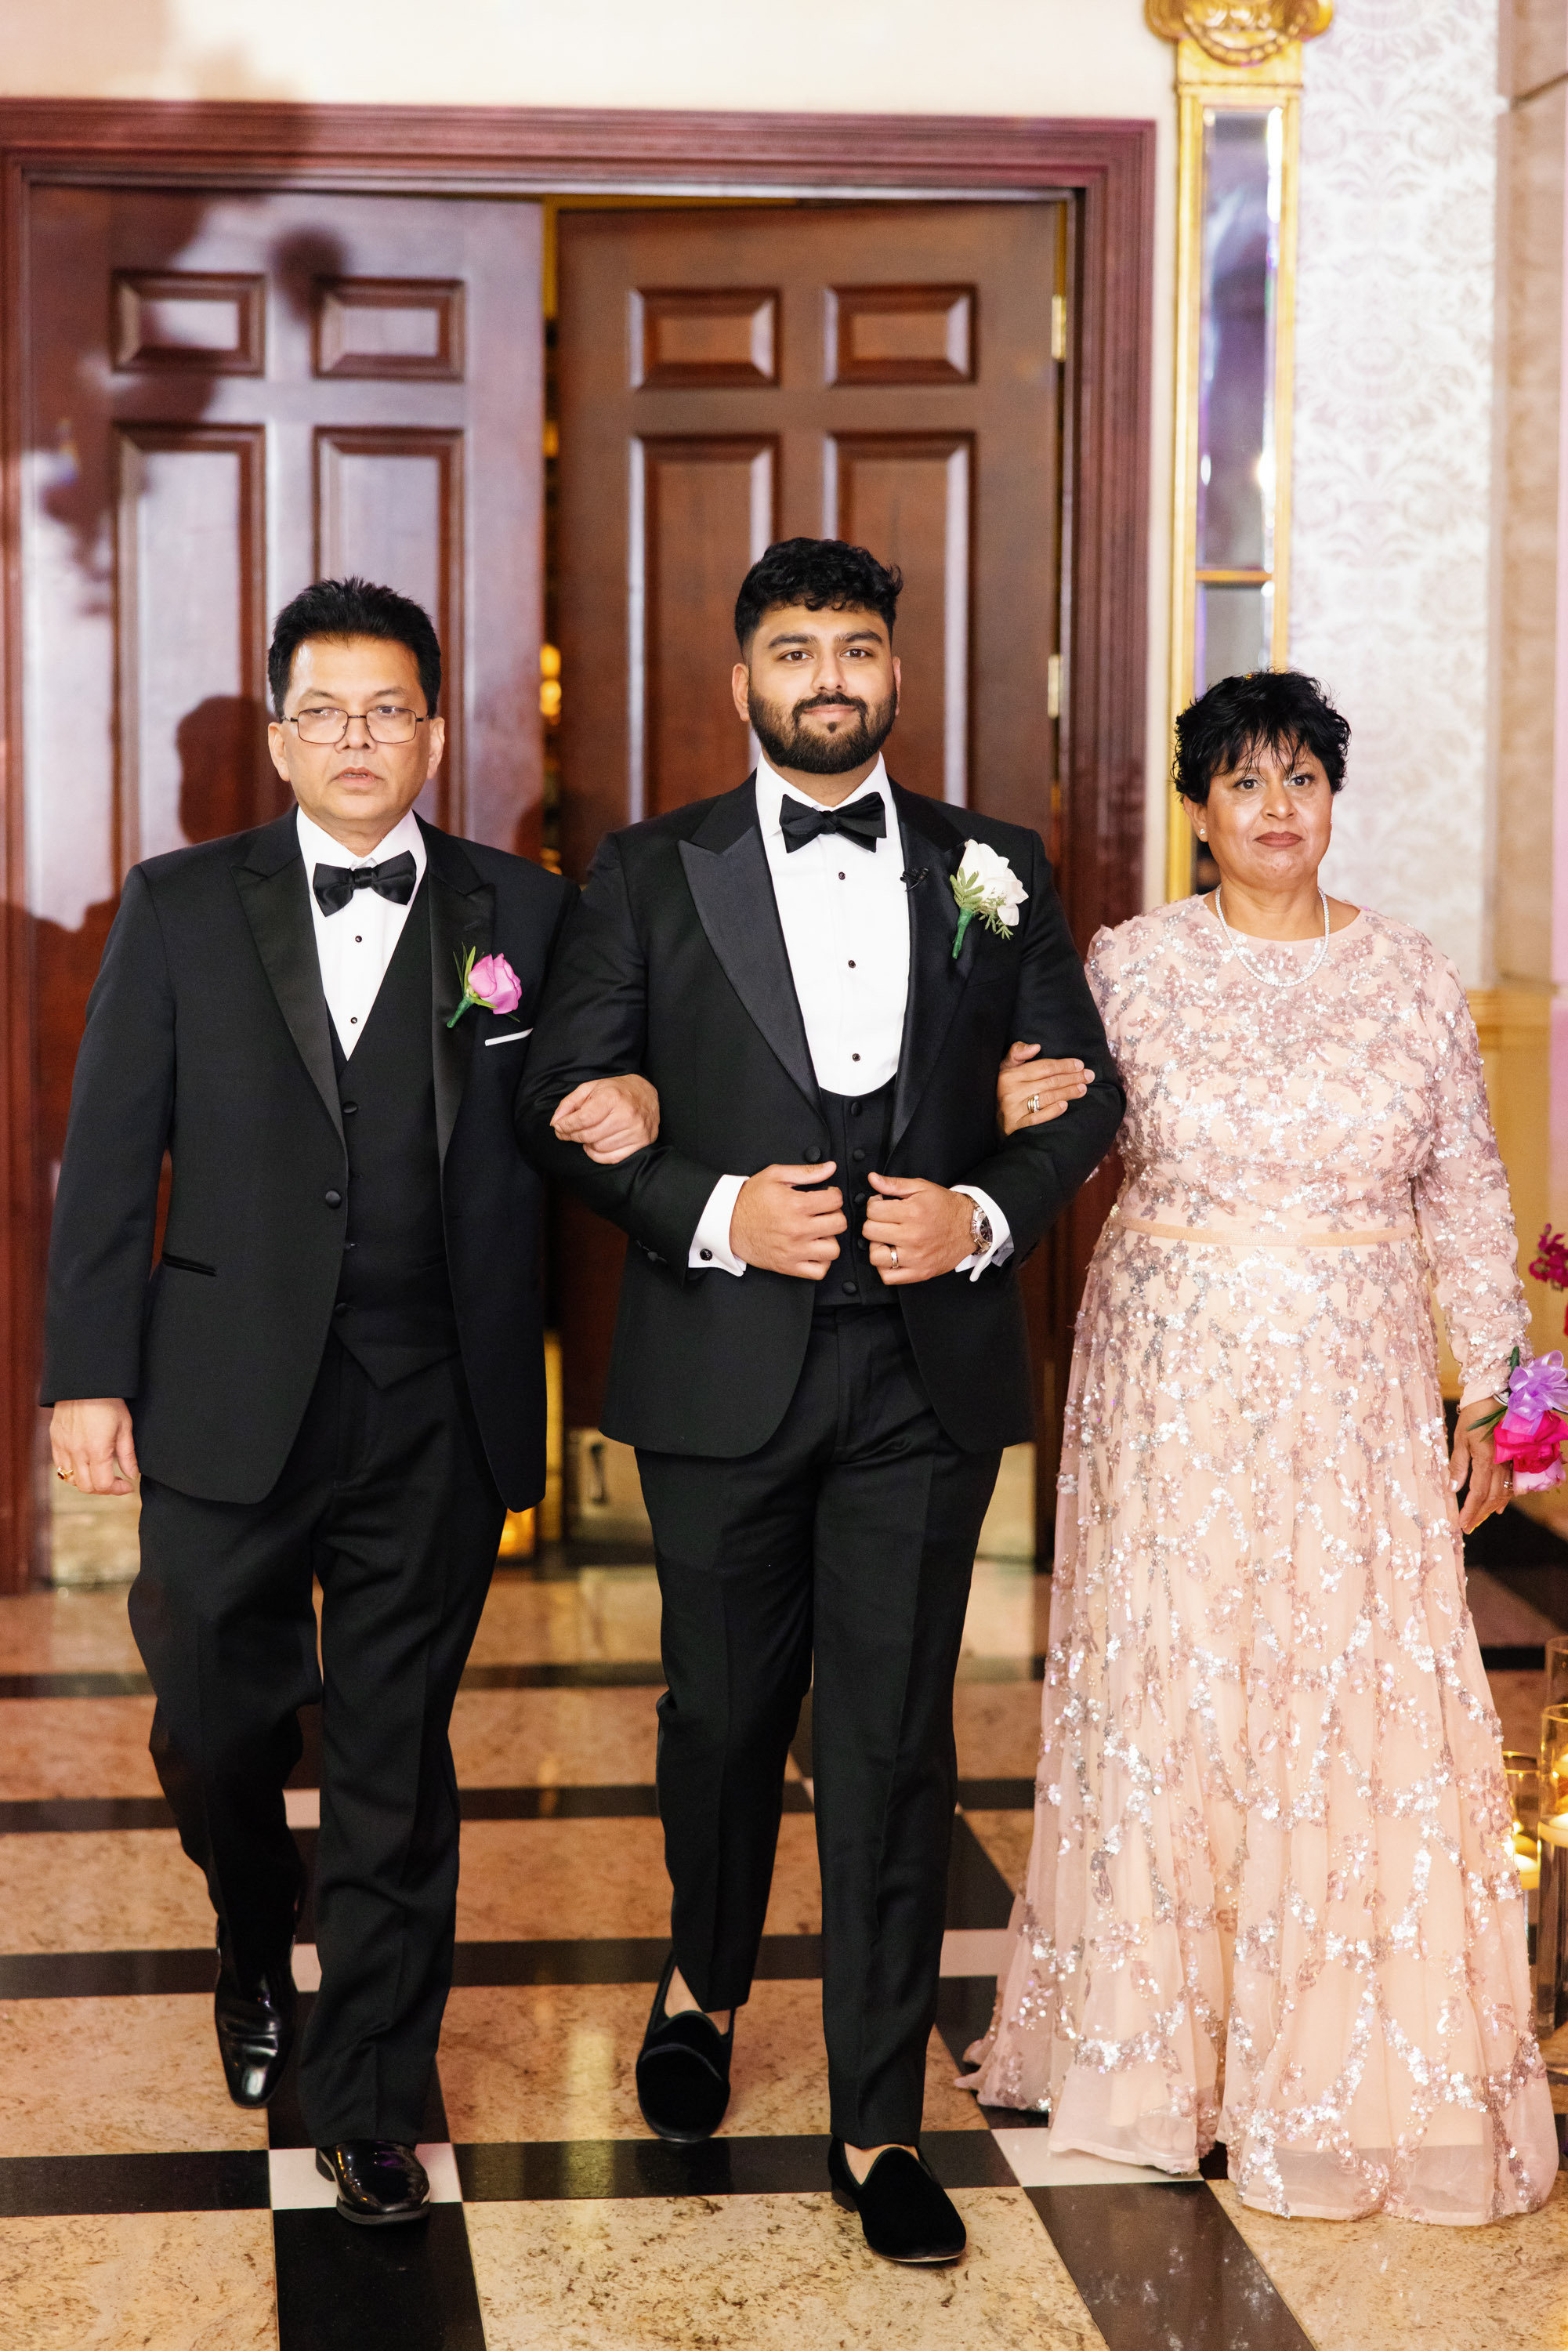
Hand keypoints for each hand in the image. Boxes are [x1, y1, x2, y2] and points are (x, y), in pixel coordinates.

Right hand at [51, 1398, 137, 1495]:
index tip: (127, 1485)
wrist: (84, 1383)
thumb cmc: (108, 1402)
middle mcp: (77, 1452)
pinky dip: (71, 1472)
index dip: (117, 1490)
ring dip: (86, 1482)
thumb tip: (132, 1474)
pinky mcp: (55, 1441)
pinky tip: (84, 1464)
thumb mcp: (125, 1427)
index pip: (103, 1485)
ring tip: (100, 1473)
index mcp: (97, 1449)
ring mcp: (63, 1447)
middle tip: (115, 1482)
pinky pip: (59, 1466)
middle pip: (86, 1487)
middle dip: (103, 1489)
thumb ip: (128, 1454)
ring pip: (71, 1479)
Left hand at [550, 1074, 659, 1163]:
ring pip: (599, 1147)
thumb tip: (556, 1123)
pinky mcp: (641, 1143)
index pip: (583, 1119)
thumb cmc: (615, 1091)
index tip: (559, 1127)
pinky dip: (598, 1154)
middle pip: (589, 1135)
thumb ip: (569, 1104)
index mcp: (612, 1097)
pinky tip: (595, 1145)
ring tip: (587, 1134)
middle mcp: (626, 1114)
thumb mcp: (590, 1088)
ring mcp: (636, 1131)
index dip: (566, 1126)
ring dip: (587, 1143)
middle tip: (567, 1132)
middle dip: (573, 1135)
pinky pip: (611, 1158)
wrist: (646, 1094)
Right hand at [730, 1163, 845, 1278]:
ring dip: (829, 1239)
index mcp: (796, 1205)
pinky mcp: (788, 1266)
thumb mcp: (775, 1176)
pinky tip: (814, 1250)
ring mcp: (794, 1251)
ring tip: (819, 1232)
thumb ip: (806, 1172)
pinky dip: (822, 1262)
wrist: (727, 1222)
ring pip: (833, 1250)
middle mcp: (797, 1229)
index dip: (833, 1195)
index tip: (826, 1196)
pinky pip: (819, 1271)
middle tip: (823, 1213)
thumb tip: (831, 1168)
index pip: (835, 1200)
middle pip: (839, 1224)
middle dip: (834, 1214)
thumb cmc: (749, 1199)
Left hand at [862, 1172, 973, 1284]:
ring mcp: (915, 1257)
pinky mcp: (919, 1272)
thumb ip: (894, 1184)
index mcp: (912, 1213)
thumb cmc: (946, 1207)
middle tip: (884, 1222)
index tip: (882, 1206)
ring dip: (876, 1247)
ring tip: (886, 1240)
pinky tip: (891, 1257)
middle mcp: (912, 1236)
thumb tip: (872, 1179)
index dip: (874, 1205)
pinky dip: (885, 1268)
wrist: (970, 1227)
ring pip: (875, 1256)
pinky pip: (888, 1277)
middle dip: (874, 1223)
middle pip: (870, 1231)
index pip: (872, 1211)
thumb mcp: (922, 1187)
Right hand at [997, 1041, 1093, 1137]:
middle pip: (1049, 1082)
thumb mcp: (1004, 1068)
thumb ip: (1017, 1053)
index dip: (1063, 1065)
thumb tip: (1036, 1047)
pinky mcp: (1016, 1126)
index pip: (1043, 1067)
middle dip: (1072, 1078)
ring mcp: (1013, 1110)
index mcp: (1009, 1075)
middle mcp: (1011, 1091)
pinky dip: (1052, 1111)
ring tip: (1083, 1089)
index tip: (1079, 1064)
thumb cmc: (1001, 1089)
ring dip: (1068, 1092)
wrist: (988, 1118)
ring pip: (1047, 1098)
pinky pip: (1037, 1118)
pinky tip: (1065, 1105)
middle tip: (1089, 1076)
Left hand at [1450, 1401, 1510, 1534]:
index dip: (1470, 1511)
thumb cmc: (1475, 1414)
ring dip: (1492, 1508)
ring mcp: (1513, 1461)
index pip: (1478, 1493)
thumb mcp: (1461, 1438)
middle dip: (1480, 1514)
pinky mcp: (1517, 1458)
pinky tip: (1499, 1505)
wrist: (1497, 1394)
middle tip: (1468, 1527)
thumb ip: (1458, 1465)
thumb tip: (1452, 1489)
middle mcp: (1503, 1463)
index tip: (1461, 1524)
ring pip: (1505, 1492)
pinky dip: (1505, 1496)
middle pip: (1493, 1497)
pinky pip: (1512, 1483)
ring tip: (1480, 1519)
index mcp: (1487, 1459)